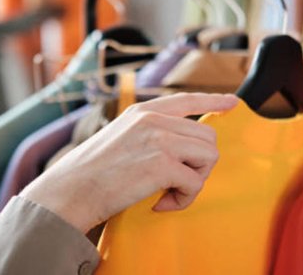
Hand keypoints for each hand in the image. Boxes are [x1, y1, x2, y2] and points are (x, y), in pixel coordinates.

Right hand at [20, 93, 237, 232]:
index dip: (214, 100)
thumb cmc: (93, 170)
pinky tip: (160, 203)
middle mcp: (154, 120)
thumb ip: (151, 132)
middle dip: (199, 163)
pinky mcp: (162, 164)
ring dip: (194, 180)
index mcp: (144, 112)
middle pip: (207, 137)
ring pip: (209, 157)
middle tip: (176, 181)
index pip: (188, 100)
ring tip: (169, 191)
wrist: (69, 190)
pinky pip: (196, 183)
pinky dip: (184, 199)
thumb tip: (182, 143)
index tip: (232, 102)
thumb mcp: (122, 136)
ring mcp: (160, 139)